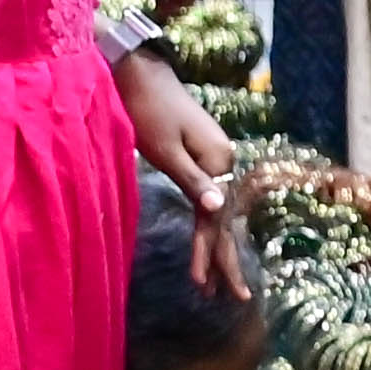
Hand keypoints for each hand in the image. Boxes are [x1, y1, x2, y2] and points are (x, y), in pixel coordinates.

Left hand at [118, 59, 247, 280]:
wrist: (139, 72)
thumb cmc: (147, 108)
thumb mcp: (165, 150)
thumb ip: (193, 181)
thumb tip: (219, 209)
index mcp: (220, 159)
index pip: (218, 218)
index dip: (214, 254)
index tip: (207, 286)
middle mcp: (225, 159)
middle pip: (226, 218)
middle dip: (224, 258)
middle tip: (231, 297)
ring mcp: (217, 157)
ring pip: (219, 210)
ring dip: (217, 245)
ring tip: (216, 283)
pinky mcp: (203, 154)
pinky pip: (210, 197)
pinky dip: (209, 223)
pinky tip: (211, 239)